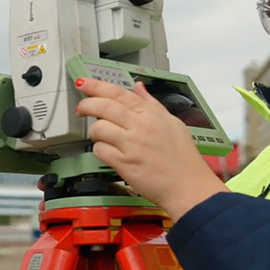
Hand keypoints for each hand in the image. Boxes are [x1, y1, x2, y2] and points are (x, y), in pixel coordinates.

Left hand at [74, 78, 226, 219]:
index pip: (118, 93)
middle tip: (81, 109)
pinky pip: (100, 150)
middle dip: (86, 105)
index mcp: (151, 114)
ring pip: (98, 128)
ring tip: (101, 137)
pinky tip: (107, 152)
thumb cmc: (183, 158)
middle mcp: (140, 126)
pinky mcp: (124, 163)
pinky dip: (99, 150)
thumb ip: (152, 104)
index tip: (83, 83)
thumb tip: (138, 88)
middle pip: (104, 106)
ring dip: (95, 132)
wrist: (188, 186)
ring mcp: (131, 144)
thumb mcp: (172, 123)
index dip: (96, 86)